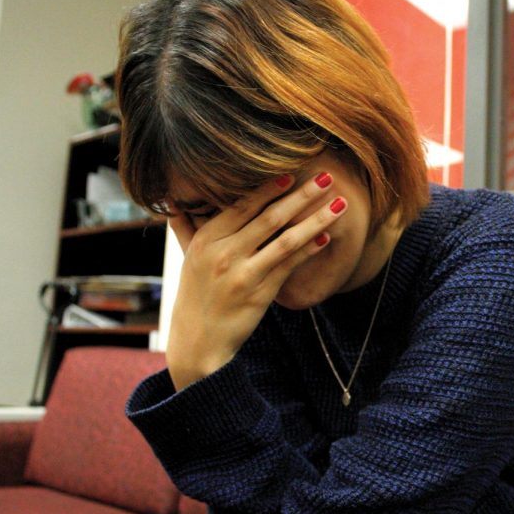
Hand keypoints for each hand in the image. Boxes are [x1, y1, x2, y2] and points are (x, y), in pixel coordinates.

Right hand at [165, 172, 345, 389]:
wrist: (199, 342)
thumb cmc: (197, 295)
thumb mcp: (187, 258)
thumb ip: (186, 227)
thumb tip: (174, 200)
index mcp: (207, 239)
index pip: (242, 205)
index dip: (269, 188)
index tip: (292, 171)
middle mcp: (223, 254)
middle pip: (269, 217)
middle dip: (301, 195)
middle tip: (326, 177)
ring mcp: (242, 274)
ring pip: (286, 240)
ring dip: (316, 219)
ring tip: (340, 204)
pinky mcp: (259, 294)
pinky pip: (290, 266)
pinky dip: (309, 249)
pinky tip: (327, 237)